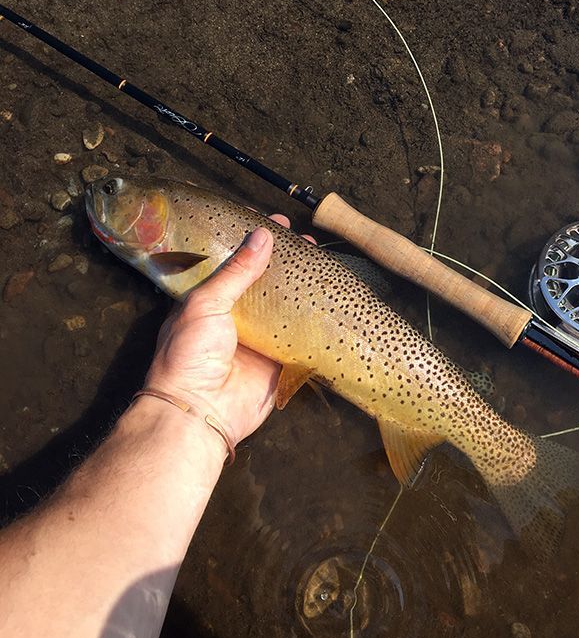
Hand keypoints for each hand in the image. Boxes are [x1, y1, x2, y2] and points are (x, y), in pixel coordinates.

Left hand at [143, 215, 306, 446]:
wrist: (199, 412)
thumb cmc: (189, 355)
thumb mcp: (206, 304)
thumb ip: (236, 272)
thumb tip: (262, 237)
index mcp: (207, 301)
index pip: (233, 263)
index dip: (253, 243)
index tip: (274, 225)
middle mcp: (232, 318)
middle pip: (263, 283)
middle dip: (283, 262)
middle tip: (306, 242)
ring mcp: (256, 340)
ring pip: (284, 307)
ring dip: (301, 287)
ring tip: (321, 262)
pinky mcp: (277, 362)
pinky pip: (298, 338)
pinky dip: (312, 323)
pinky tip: (329, 302)